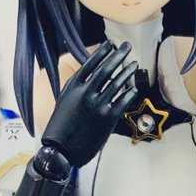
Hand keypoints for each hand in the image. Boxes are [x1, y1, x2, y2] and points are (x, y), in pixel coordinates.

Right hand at [42, 40, 140, 167]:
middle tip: (127, 46)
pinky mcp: (108, 119)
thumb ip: (76, 86)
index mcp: (73, 87)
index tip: (111, 44)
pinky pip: (122, 102)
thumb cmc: (61, 125)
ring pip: (117, 84)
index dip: (102, 52)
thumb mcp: (64, 100)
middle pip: (106, 69)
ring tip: (134, 64)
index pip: (90, 63)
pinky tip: (134, 88)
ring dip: (127, 72)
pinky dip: (129, 94)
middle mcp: (86, 94)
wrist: (61, 150)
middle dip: (118, 56)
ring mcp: (98, 106)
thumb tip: (88, 73)